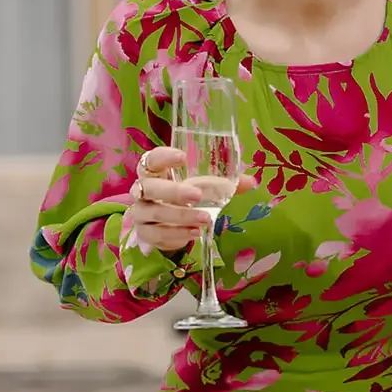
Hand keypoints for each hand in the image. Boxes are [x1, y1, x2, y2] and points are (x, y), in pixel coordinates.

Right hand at [124, 147, 255, 253]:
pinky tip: (194, 233)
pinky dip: (175, 235)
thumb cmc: (184, 196)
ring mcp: (140, 212)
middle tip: (197, 195)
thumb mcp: (202, 186)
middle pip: (150, 188)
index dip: (164, 156)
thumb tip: (251, 182)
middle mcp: (142, 190)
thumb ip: (223, 183)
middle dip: (174, 191)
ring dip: (181, 217)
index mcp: (155, 172)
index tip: (183, 157)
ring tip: (205, 219)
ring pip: (155, 213)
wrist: (166, 224)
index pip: (152, 159)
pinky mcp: (144, 233)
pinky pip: (156, 234)